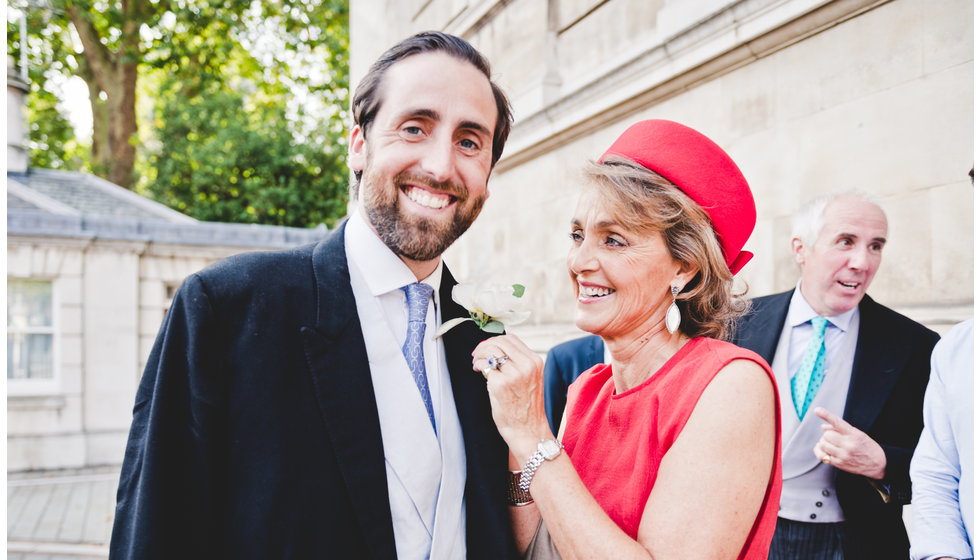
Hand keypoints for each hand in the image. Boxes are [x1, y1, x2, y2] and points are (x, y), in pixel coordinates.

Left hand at [472, 334, 551, 459]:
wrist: (528, 430)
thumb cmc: (527, 408)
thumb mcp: (530, 379)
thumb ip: (519, 363)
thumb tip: (497, 349)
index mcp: (535, 362)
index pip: (512, 338)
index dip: (496, 340)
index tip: (488, 346)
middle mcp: (526, 365)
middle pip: (500, 341)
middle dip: (485, 345)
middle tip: (478, 354)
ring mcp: (513, 374)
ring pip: (491, 350)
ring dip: (480, 354)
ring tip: (477, 363)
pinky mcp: (499, 384)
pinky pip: (485, 365)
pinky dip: (478, 365)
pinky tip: (478, 371)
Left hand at [812, 407, 886, 478]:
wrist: (878, 465)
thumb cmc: (867, 446)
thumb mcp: (858, 434)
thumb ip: (841, 429)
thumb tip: (823, 427)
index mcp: (854, 435)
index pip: (838, 423)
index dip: (826, 415)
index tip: (817, 410)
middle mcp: (848, 445)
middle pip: (827, 435)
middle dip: (828, 434)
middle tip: (834, 436)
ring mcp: (843, 455)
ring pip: (823, 444)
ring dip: (824, 442)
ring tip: (832, 443)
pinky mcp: (839, 464)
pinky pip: (822, 456)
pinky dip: (819, 450)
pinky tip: (823, 448)